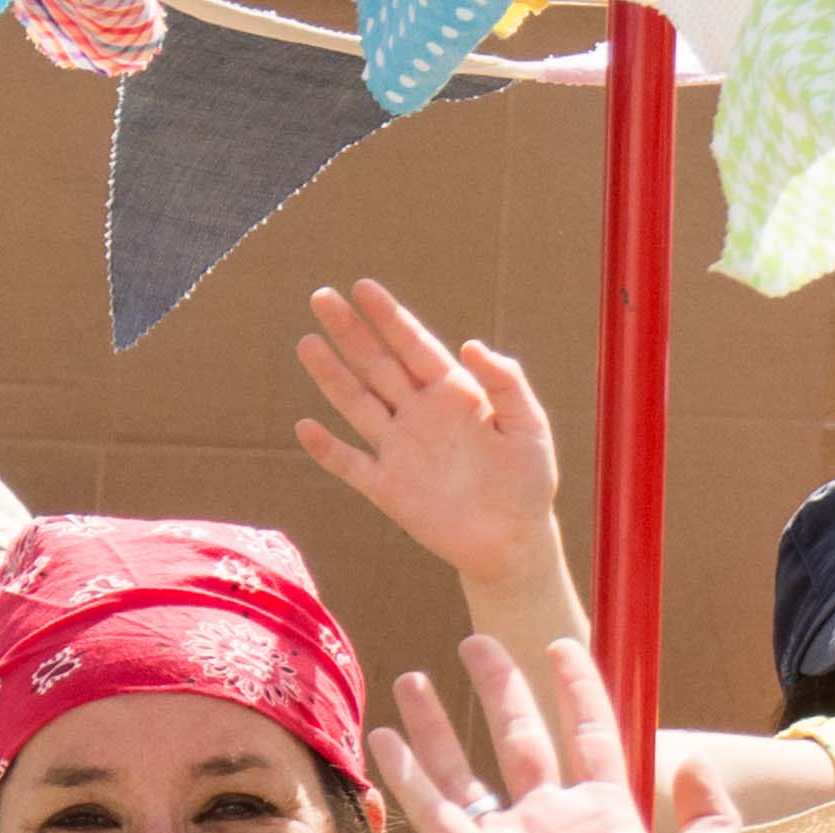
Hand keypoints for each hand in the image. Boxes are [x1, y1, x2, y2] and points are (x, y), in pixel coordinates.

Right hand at [293, 282, 564, 584]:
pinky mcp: (387, 489)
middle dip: (349, 332)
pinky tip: (306, 427)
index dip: (389, 317)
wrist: (514, 543)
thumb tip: (471, 344)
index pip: (415, 346)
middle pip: (377, 365)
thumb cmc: (527, 481)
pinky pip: (351, 465)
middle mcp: (419, 414)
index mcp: (453, 393)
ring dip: (331, 376)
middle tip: (321, 296)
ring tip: (307, 343)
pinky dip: (328, 450)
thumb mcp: (529, 426)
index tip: (362, 287)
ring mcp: (399, 449)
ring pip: (357, 404)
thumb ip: (506, 383)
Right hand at [374, 636, 735, 832]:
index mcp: (608, 817)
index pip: (590, 733)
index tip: (564, 646)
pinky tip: (382, 736)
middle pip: (522, 737)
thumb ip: (713, 816)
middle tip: (480, 641)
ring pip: (466, 769)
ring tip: (414, 676)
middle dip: (502, 688)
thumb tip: (697, 760)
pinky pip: (435, 811)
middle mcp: (555, 823)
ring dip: (438, 723)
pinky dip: (407, 774)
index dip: (578, 688)